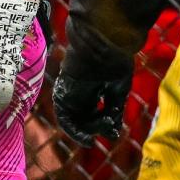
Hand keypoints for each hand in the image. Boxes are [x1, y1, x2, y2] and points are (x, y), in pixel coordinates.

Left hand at [52, 16, 132, 144]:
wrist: (103, 41)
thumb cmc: (114, 59)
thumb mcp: (118, 89)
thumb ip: (114, 112)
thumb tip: (113, 135)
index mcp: (94, 87)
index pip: (95, 114)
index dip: (103, 125)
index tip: (113, 132)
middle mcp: (80, 91)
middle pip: (83, 119)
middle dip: (94, 129)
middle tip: (107, 128)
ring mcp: (70, 92)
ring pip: (74, 120)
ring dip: (84, 131)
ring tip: (94, 136)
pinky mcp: (62, 92)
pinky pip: (64, 116)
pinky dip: (73, 129)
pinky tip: (87, 137)